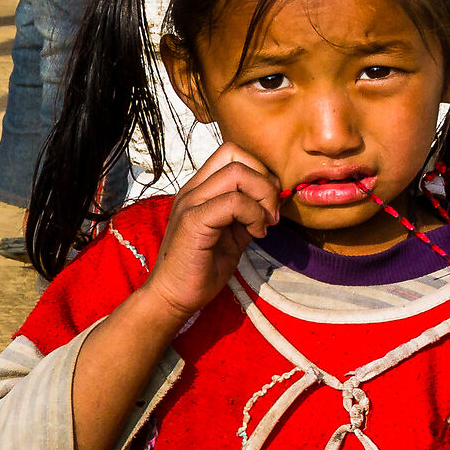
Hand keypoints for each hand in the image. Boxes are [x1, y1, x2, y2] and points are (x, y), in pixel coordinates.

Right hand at [140, 143, 281, 322]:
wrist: (174, 296)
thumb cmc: (201, 269)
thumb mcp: (234, 234)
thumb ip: (249, 213)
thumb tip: (275, 200)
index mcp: (200, 189)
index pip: (232, 152)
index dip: (259, 170)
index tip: (267, 204)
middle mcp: (193, 190)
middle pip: (237, 155)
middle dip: (265, 180)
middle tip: (270, 213)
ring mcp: (190, 203)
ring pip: (238, 172)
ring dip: (262, 196)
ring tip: (264, 224)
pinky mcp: (193, 221)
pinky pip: (234, 202)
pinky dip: (254, 215)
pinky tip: (255, 234)